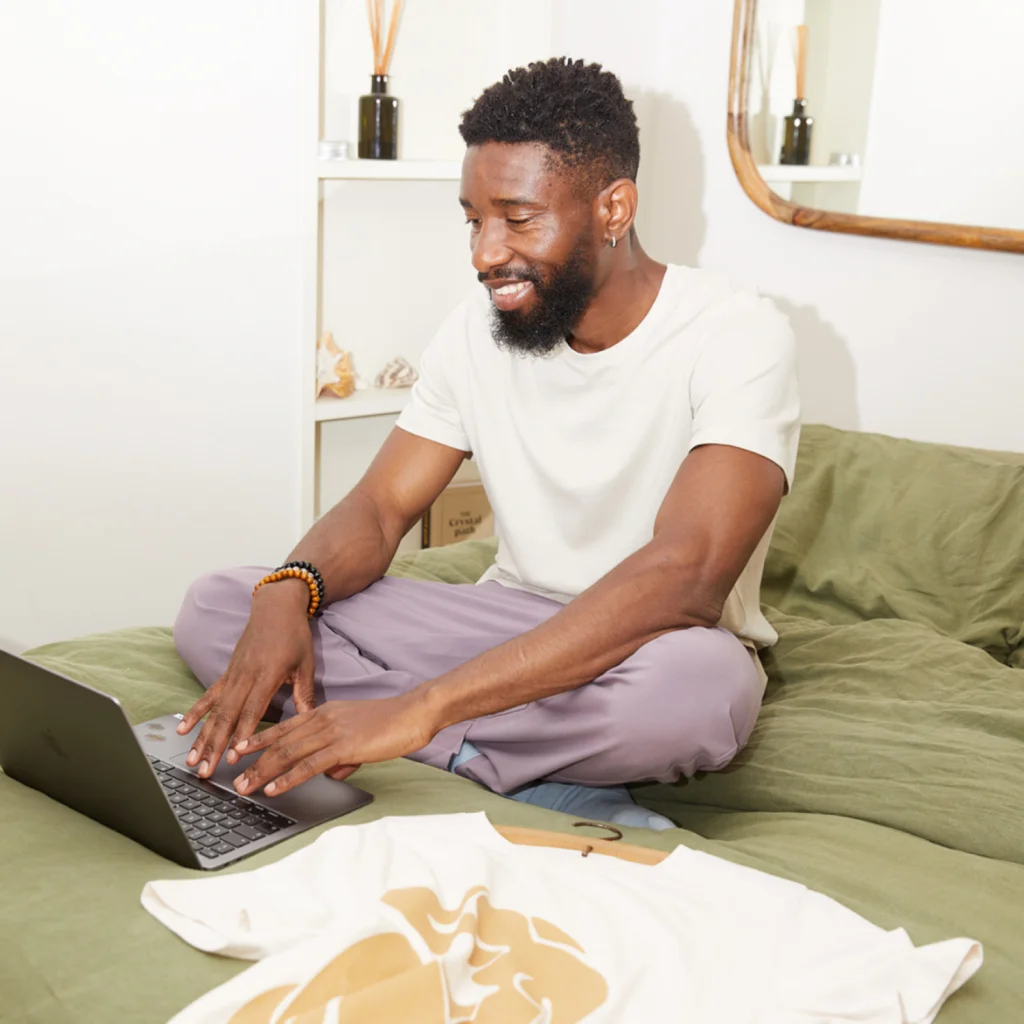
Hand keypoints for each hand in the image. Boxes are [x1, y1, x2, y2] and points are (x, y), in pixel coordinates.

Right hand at [177, 580, 314, 777]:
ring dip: (202, 737)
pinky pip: (208, 696)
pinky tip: (183, 730)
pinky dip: (195, 713)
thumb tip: (309, 720)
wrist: (276, 606)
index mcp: (267, 675)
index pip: (252, 709)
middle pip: (227, 716)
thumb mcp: (306, 663)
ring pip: (215, 710)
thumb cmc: (294, 635)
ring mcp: (233, 674)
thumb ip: (305, 694)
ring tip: (193, 760)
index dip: (243, 733)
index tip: (234, 755)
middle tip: (206, 770)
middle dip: (216, 745)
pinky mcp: (227, 672)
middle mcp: (245, 676)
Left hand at [230, 692, 436, 796]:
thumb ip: (342, 754)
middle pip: (281, 742)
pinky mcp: (344, 746)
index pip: (285, 726)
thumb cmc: (392, 723)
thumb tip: (331, 772)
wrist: (413, 713)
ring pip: (288, 753)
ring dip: (264, 772)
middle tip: (235, 778)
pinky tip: (275, 788)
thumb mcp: (360, 736)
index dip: (260, 739)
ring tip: (245, 787)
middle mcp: (323, 719)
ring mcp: (332, 731)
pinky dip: (288, 778)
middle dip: (254, 761)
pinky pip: (309, 764)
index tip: (240, 750)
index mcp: (325, 712)